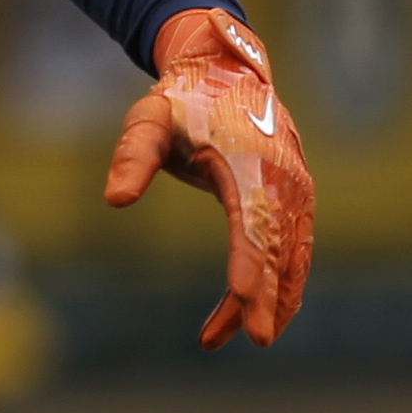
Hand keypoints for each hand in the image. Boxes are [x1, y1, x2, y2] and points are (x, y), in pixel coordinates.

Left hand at [104, 6, 313, 347]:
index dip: (249, 261)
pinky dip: (280, 285)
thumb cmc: (182, 101)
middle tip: (256, 339)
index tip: (244, 296)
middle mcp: (282, 182)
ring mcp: (296, 195)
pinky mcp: (296, 204)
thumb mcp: (149, 120)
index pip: (251, 222)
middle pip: (278, 249)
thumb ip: (133, 156)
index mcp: (249, 164)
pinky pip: (292, 252)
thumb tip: (115, 200)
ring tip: (243, 338)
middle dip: (268, 297)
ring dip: (274, 300)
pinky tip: (256, 315)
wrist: (226, 73)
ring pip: (289, 258)